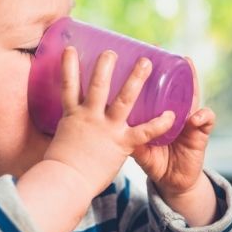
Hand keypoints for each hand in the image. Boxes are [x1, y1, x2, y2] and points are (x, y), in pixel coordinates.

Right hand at [43, 47, 177, 197]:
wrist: (65, 182)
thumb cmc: (59, 167)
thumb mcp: (60, 141)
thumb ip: (69, 131)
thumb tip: (66, 131)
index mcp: (72, 115)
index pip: (68, 85)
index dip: (68, 66)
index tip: (70, 49)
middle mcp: (89, 117)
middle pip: (97, 85)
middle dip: (105, 66)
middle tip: (113, 51)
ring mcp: (106, 129)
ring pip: (123, 99)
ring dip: (135, 79)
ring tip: (146, 62)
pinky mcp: (121, 144)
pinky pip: (144, 132)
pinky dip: (159, 124)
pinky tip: (172, 115)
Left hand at [131, 57, 215, 195]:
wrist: (173, 182)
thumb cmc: (153, 159)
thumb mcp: (135, 145)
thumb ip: (121, 133)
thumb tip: (98, 120)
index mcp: (158, 112)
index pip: (158, 87)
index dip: (155, 71)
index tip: (147, 50)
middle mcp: (175, 111)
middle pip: (176, 86)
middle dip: (174, 68)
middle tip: (168, 50)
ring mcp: (189, 121)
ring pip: (193, 97)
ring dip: (192, 81)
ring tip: (189, 66)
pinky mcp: (200, 135)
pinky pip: (205, 123)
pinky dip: (203, 117)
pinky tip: (198, 115)